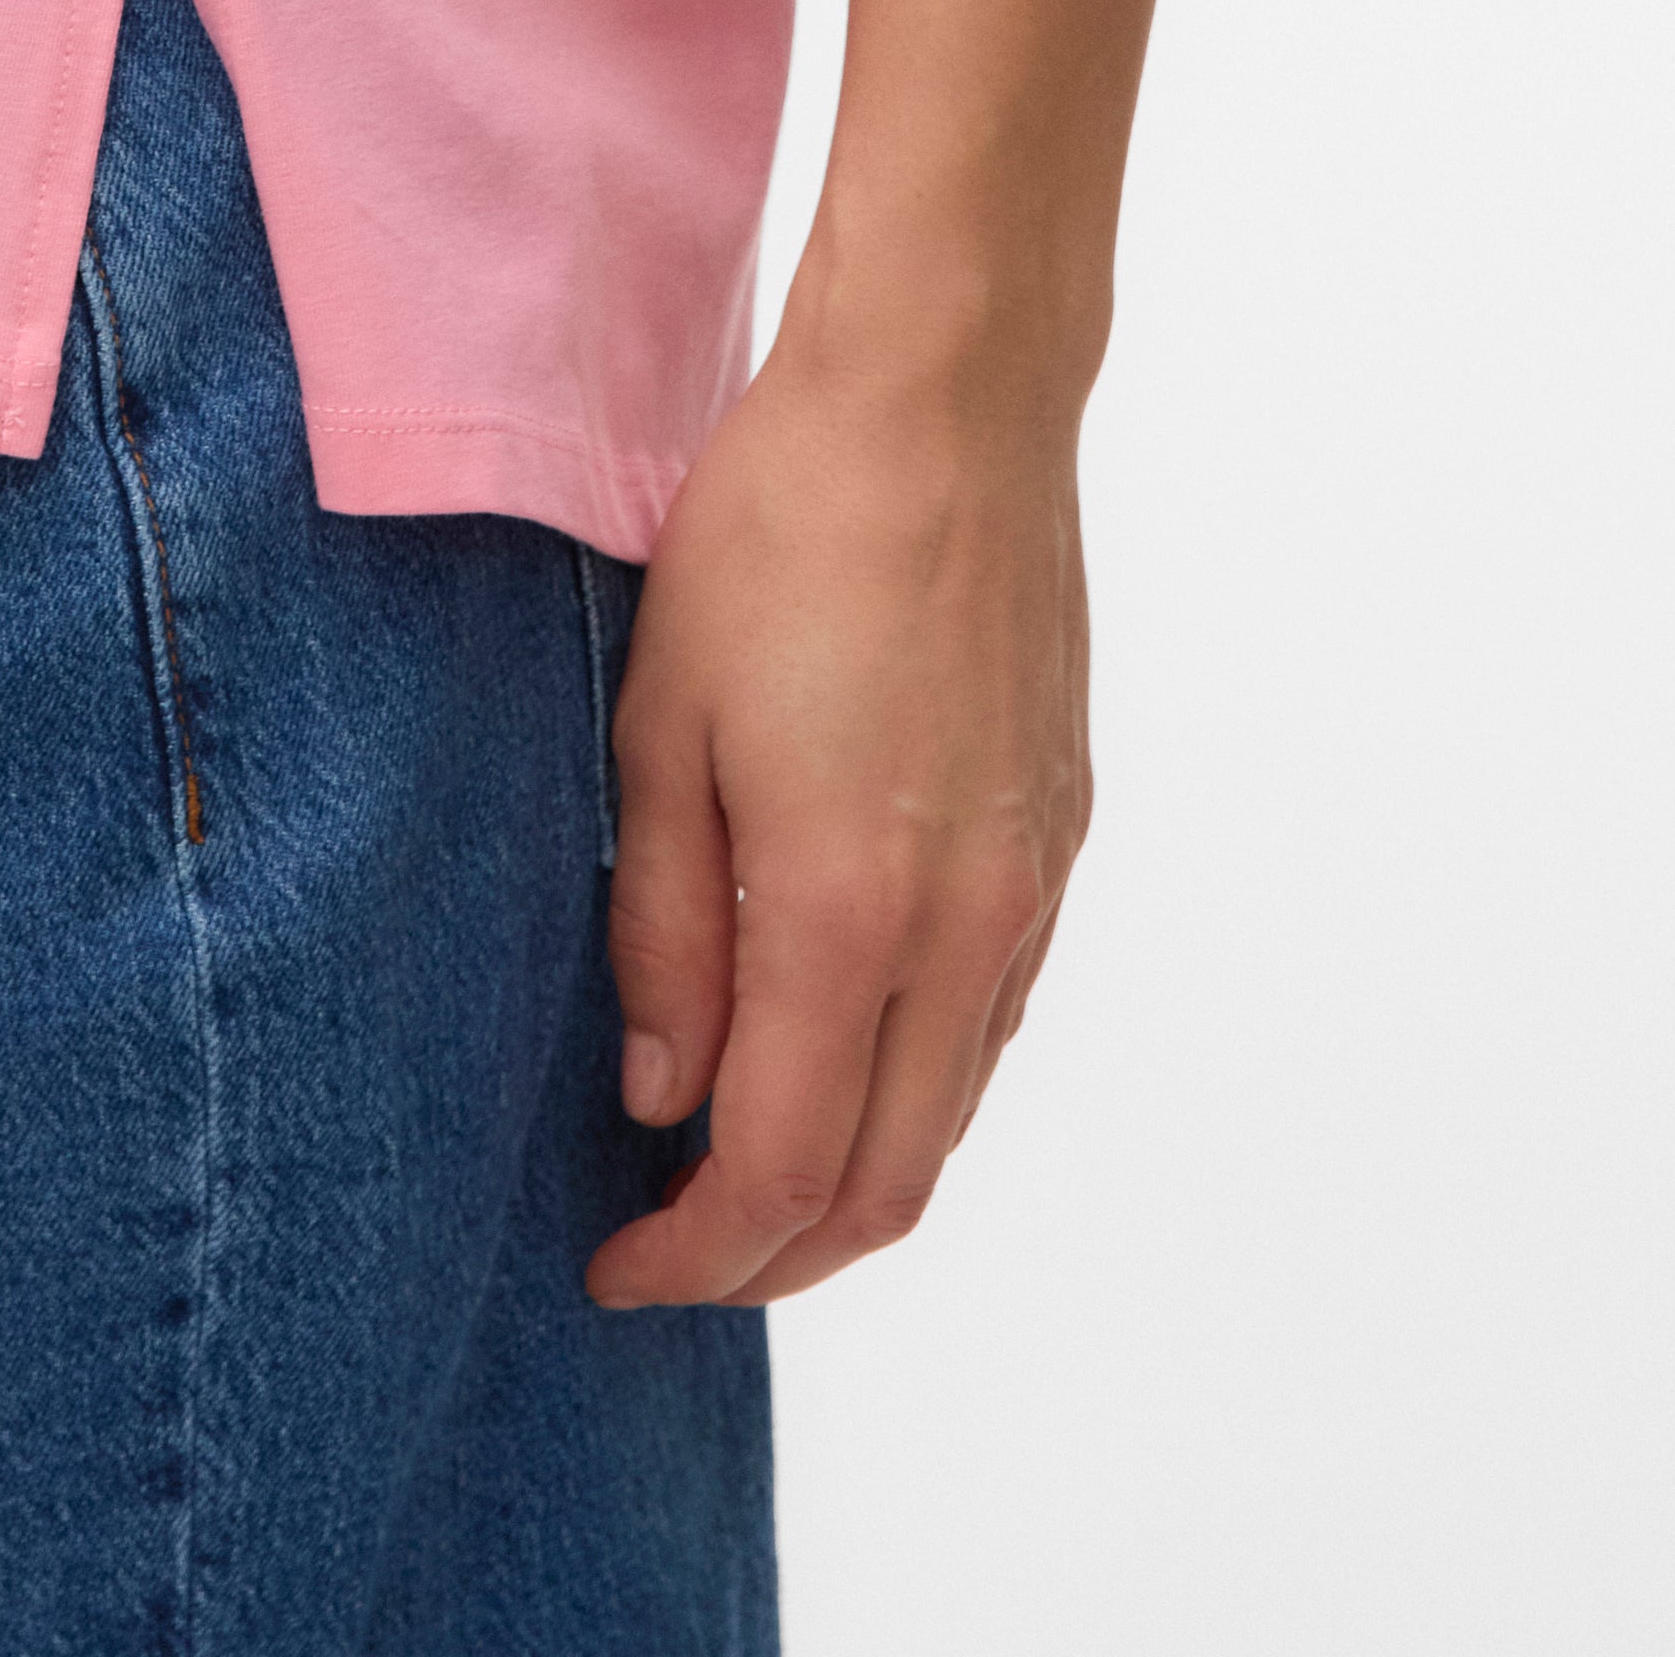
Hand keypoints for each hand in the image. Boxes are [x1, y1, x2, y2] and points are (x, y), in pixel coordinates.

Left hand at [586, 326, 1090, 1306]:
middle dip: (771, 1258)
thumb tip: (660, 1098)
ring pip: (946, 1119)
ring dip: (846, 1182)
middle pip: (883, 1187)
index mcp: (849, 907)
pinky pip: (986, 1027)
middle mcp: (965, 927)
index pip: (778, 1169)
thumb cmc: (781, 534)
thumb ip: (662, 929)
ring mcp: (1030, 891)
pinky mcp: (1061, 844)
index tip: (613, 1270)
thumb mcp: (661, 721)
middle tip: (667, 1250)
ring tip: (733, 1168)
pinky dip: (909, 1088)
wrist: (944, 405)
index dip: (694, 1254)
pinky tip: (829, 1049)